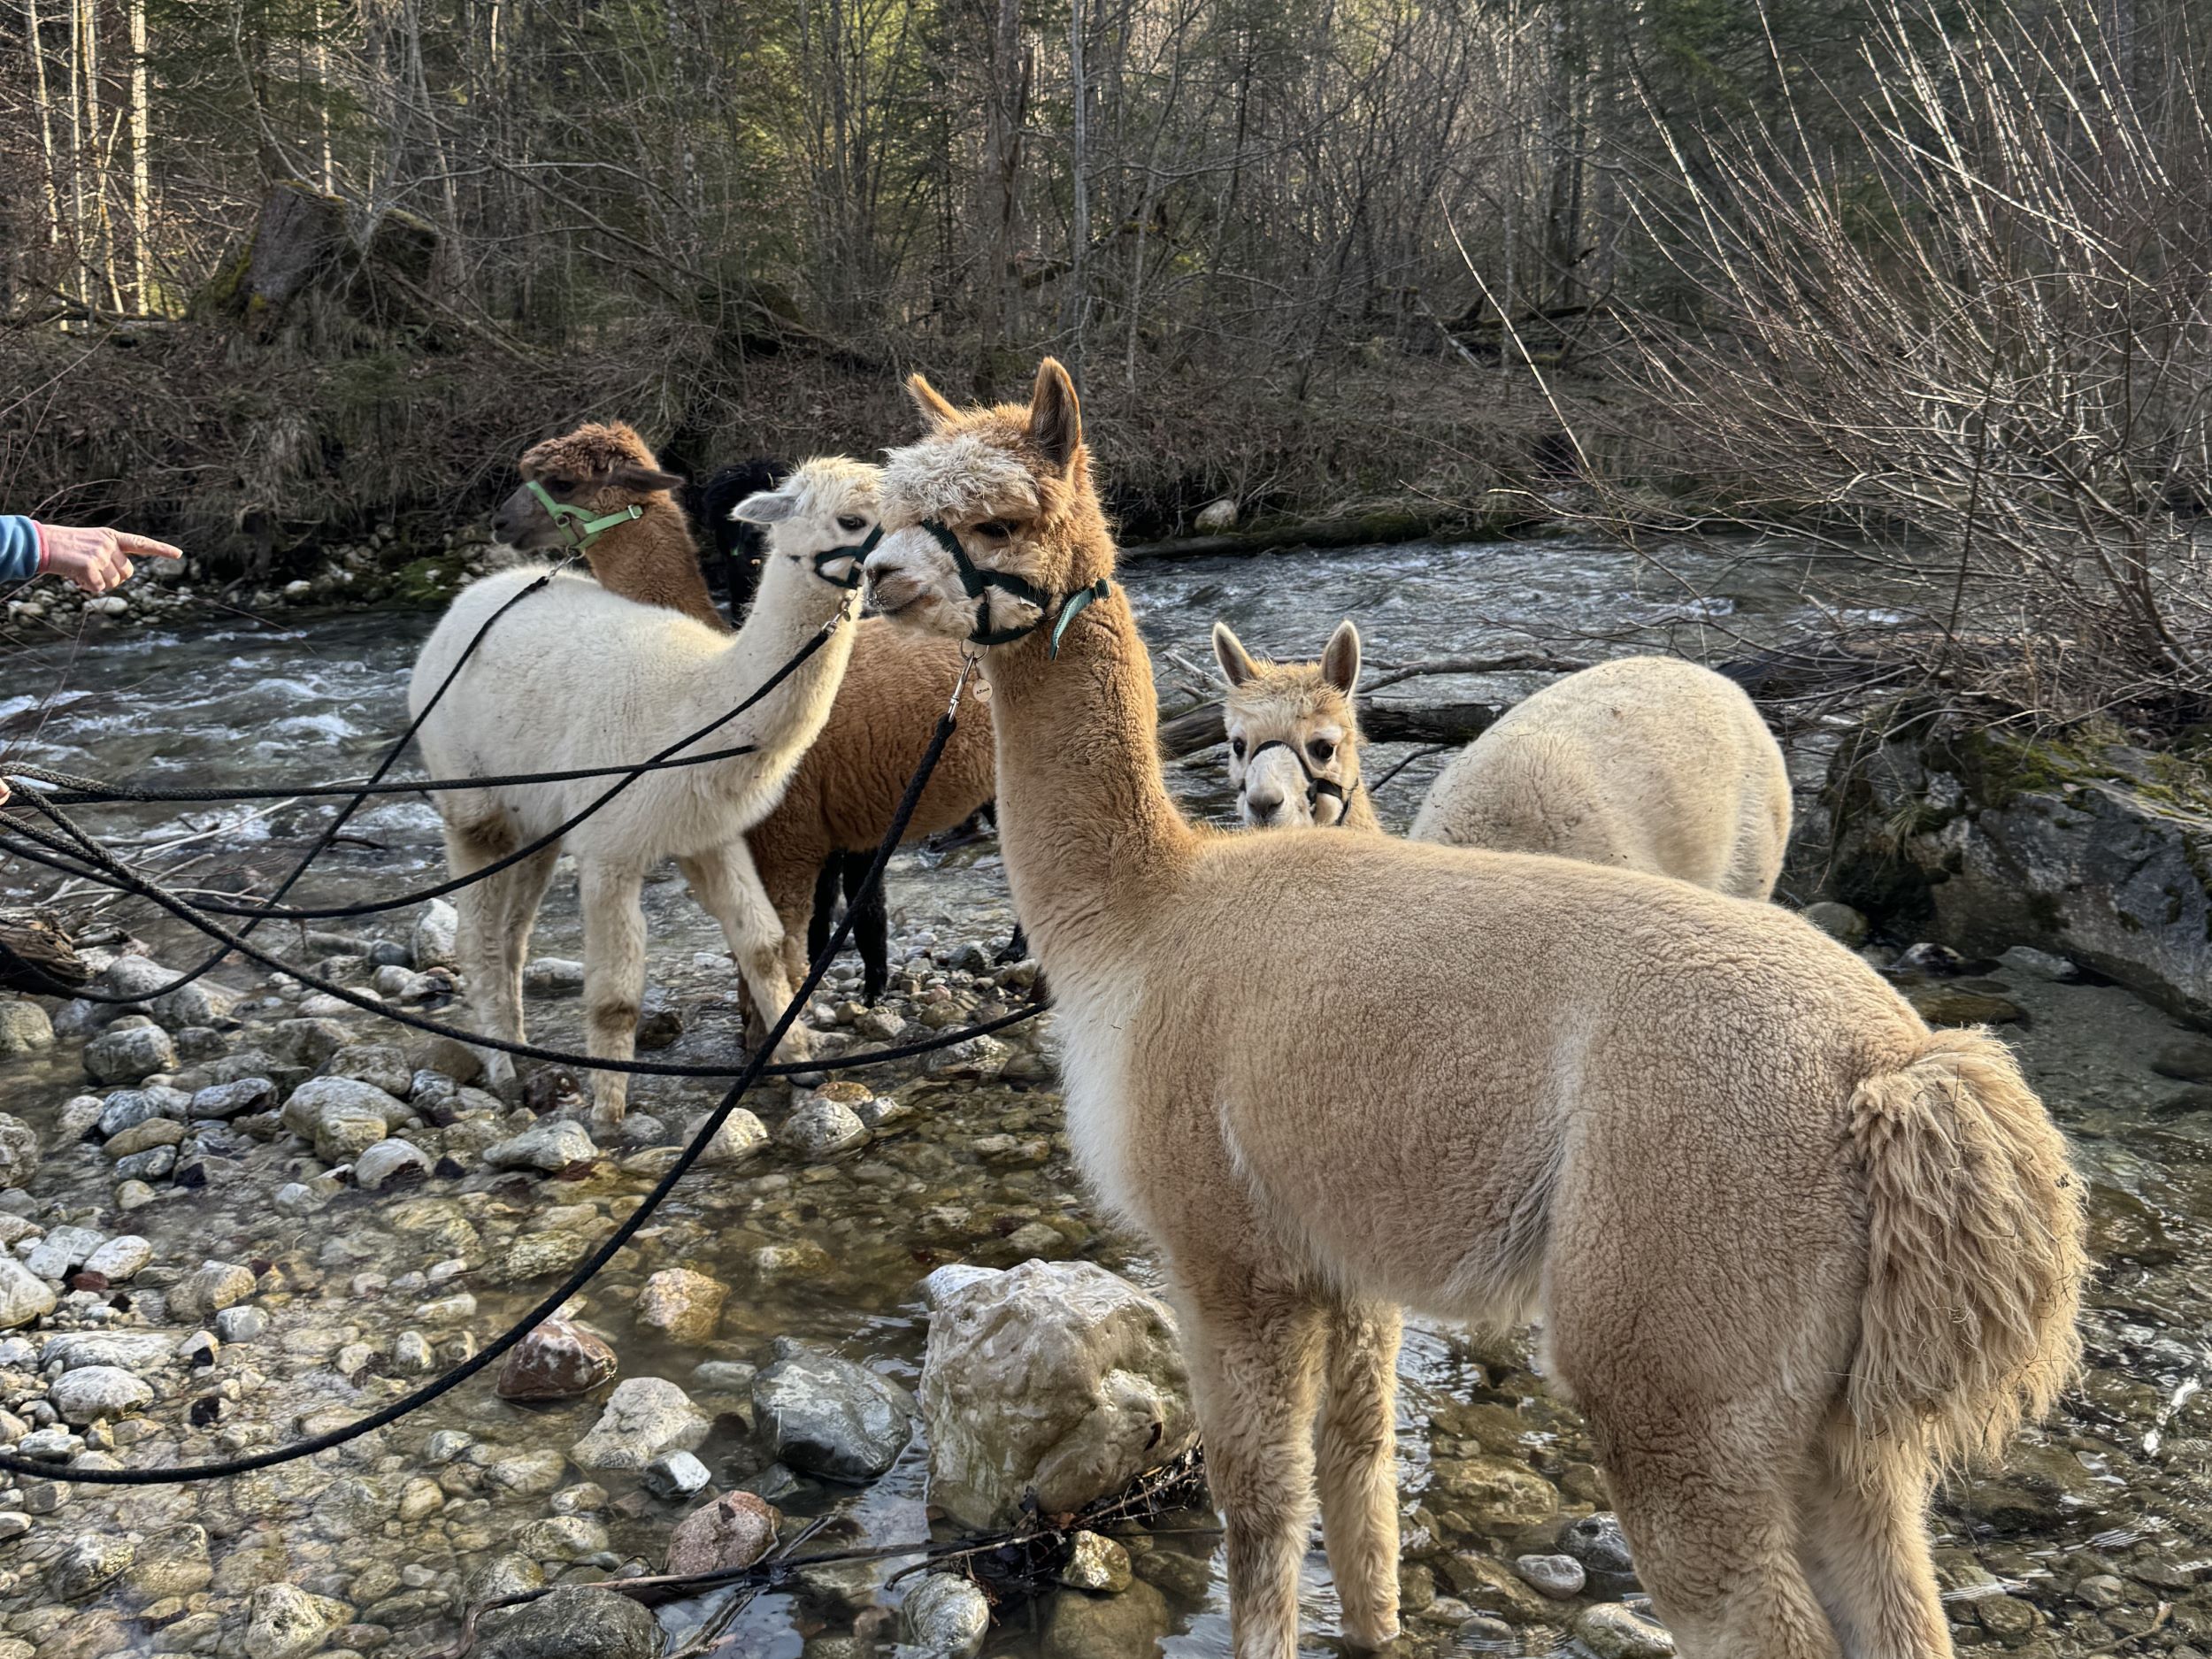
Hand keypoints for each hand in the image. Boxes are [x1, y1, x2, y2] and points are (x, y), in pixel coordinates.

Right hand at [37, 523, 183, 593]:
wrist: (40, 544)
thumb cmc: (64, 548)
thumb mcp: (90, 545)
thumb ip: (109, 557)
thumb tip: (120, 579)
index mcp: (111, 537)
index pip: (141, 543)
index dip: (160, 550)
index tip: (179, 554)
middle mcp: (109, 544)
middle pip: (127, 573)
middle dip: (113, 579)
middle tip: (93, 573)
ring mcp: (100, 554)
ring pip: (114, 583)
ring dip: (99, 583)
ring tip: (81, 571)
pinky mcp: (89, 565)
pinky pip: (98, 588)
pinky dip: (86, 587)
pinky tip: (75, 577)